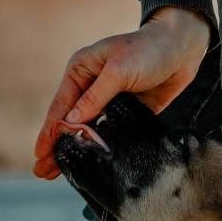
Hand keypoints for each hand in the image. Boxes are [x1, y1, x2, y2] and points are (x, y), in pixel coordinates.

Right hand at [32, 6, 210, 178]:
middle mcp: (91, 86)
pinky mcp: (128, 109)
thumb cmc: (148, 50)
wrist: (182, 47)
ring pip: (88, 129)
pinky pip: (111, 131)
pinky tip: (94, 162)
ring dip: (78, 149)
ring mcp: (109, 99)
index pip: (60, 106)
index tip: (39, 154)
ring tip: (62, 173)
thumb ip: (96, 97)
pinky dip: (102, 146)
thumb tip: (72, 121)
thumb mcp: (119, 71)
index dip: (49, 132)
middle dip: (57, 146)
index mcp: (81, 70)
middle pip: (70, 121)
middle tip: (43, 172)